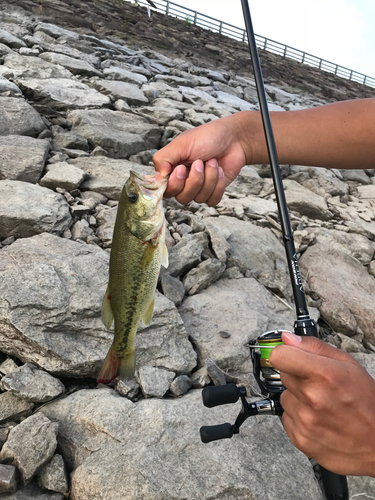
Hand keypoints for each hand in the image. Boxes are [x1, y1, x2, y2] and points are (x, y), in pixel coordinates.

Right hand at [153, 113, 252, 205]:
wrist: (233, 139)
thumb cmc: (207, 137)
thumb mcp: (181, 143)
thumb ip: (164, 159)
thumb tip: (158, 178)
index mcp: (172, 170)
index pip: (165, 190)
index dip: (174, 183)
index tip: (182, 168)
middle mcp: (184, 182)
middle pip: (182, 198)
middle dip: (195, 180)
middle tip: (200, 162)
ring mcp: (199, 189)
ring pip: (199, 198)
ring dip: (209, 178)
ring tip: (213, 162)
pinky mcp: (213, 193)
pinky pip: (212, 200)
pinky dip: (218, 185)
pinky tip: (220, 171)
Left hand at [270, 331, 374, 476]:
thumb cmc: (367, 403)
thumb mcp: (348, 365)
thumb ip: (314, 347)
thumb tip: (287, 338)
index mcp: (324, 375)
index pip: (279, 356)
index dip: (284, 354)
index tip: (290, 357)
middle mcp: (312, 398)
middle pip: (283, 375)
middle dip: (298, 377)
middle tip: (319, 385)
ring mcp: (305, 420)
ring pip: (285, 397)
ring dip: (298, 399)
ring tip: (322, 405)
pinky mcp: (300, 439)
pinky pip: (287, 418)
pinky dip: (299, 418)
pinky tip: (318, 419)